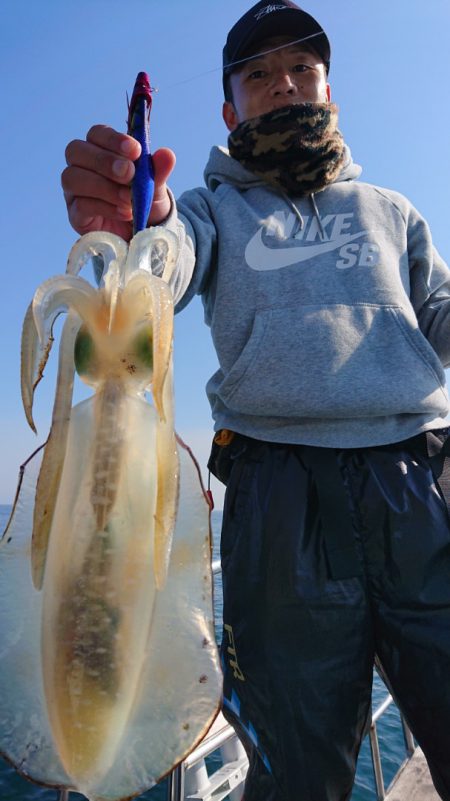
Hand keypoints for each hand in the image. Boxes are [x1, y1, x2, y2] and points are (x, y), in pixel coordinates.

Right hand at [62, 125, 174, 239]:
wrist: (143, 234)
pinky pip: (81, 205)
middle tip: (129, 173)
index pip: (96, 134)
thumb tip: (167, 154)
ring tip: (129, 199)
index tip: (135, 150)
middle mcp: (82, 166)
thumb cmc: (144, 202)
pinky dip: (106, 208)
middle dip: (104, 161)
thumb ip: (158, 170)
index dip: (112, 139)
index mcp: (101, 150)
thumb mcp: (155, 187)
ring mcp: (75, 190)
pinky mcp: (76, 214)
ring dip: (104, 187)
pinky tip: (124, 213)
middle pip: (75, 150)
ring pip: (73, 177)